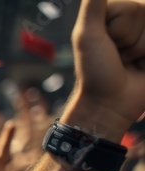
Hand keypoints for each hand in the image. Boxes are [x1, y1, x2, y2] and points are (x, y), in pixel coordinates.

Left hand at [65, 0, 144, 135]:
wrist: (110, 104)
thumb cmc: (95, 72)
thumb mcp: (87, 37)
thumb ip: (94, 6)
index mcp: (115, 13)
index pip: (133, 8)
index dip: (120, 29)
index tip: (107, 45)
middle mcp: (135, 20)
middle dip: (133, 41)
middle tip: (120, 56)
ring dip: (143, 50)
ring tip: (132, 62)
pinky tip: (141, 66)